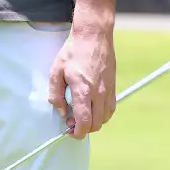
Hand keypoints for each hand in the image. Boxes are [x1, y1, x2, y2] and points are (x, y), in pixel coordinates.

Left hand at [47, 22, 116, 138]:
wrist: (93, 36)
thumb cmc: (72, 52)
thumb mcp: (56, 71)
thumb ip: (56, 94)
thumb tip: (61, 111)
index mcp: (83, 90)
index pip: (84, 122)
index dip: (77, 132)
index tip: (69, 132)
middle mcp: (98, 93)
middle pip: (96, 124)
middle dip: (85, 129)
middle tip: (72, 123)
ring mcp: (108, 91)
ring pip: (105, 118)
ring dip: (94, 122)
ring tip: (81, 115)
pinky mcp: (113, 87)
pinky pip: (111, 109)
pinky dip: (102, 114)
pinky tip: (92, 108)